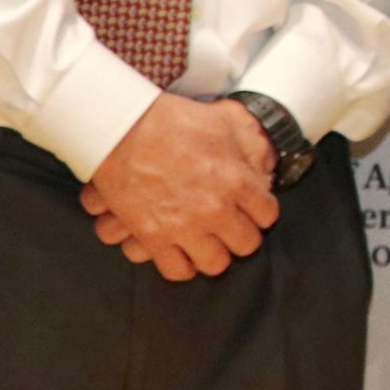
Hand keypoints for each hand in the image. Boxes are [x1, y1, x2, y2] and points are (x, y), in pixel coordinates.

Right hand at [78, 93, 278, 280]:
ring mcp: (184, 227)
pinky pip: (177, 270)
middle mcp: (215, 209)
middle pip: (246, 244)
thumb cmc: (172, 120)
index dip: (261, 210)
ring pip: (215, 264)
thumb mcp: (225, 119)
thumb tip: (265, 163)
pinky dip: (182, 265)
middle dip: (242, 234)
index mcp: (236, 180)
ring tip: (209, 242)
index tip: (254, 208)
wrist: (122, 129)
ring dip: (214, 253)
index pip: (267, 214)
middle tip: (232, 225)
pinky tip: (183, 252)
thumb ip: (252, 142)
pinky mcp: (153, 238)